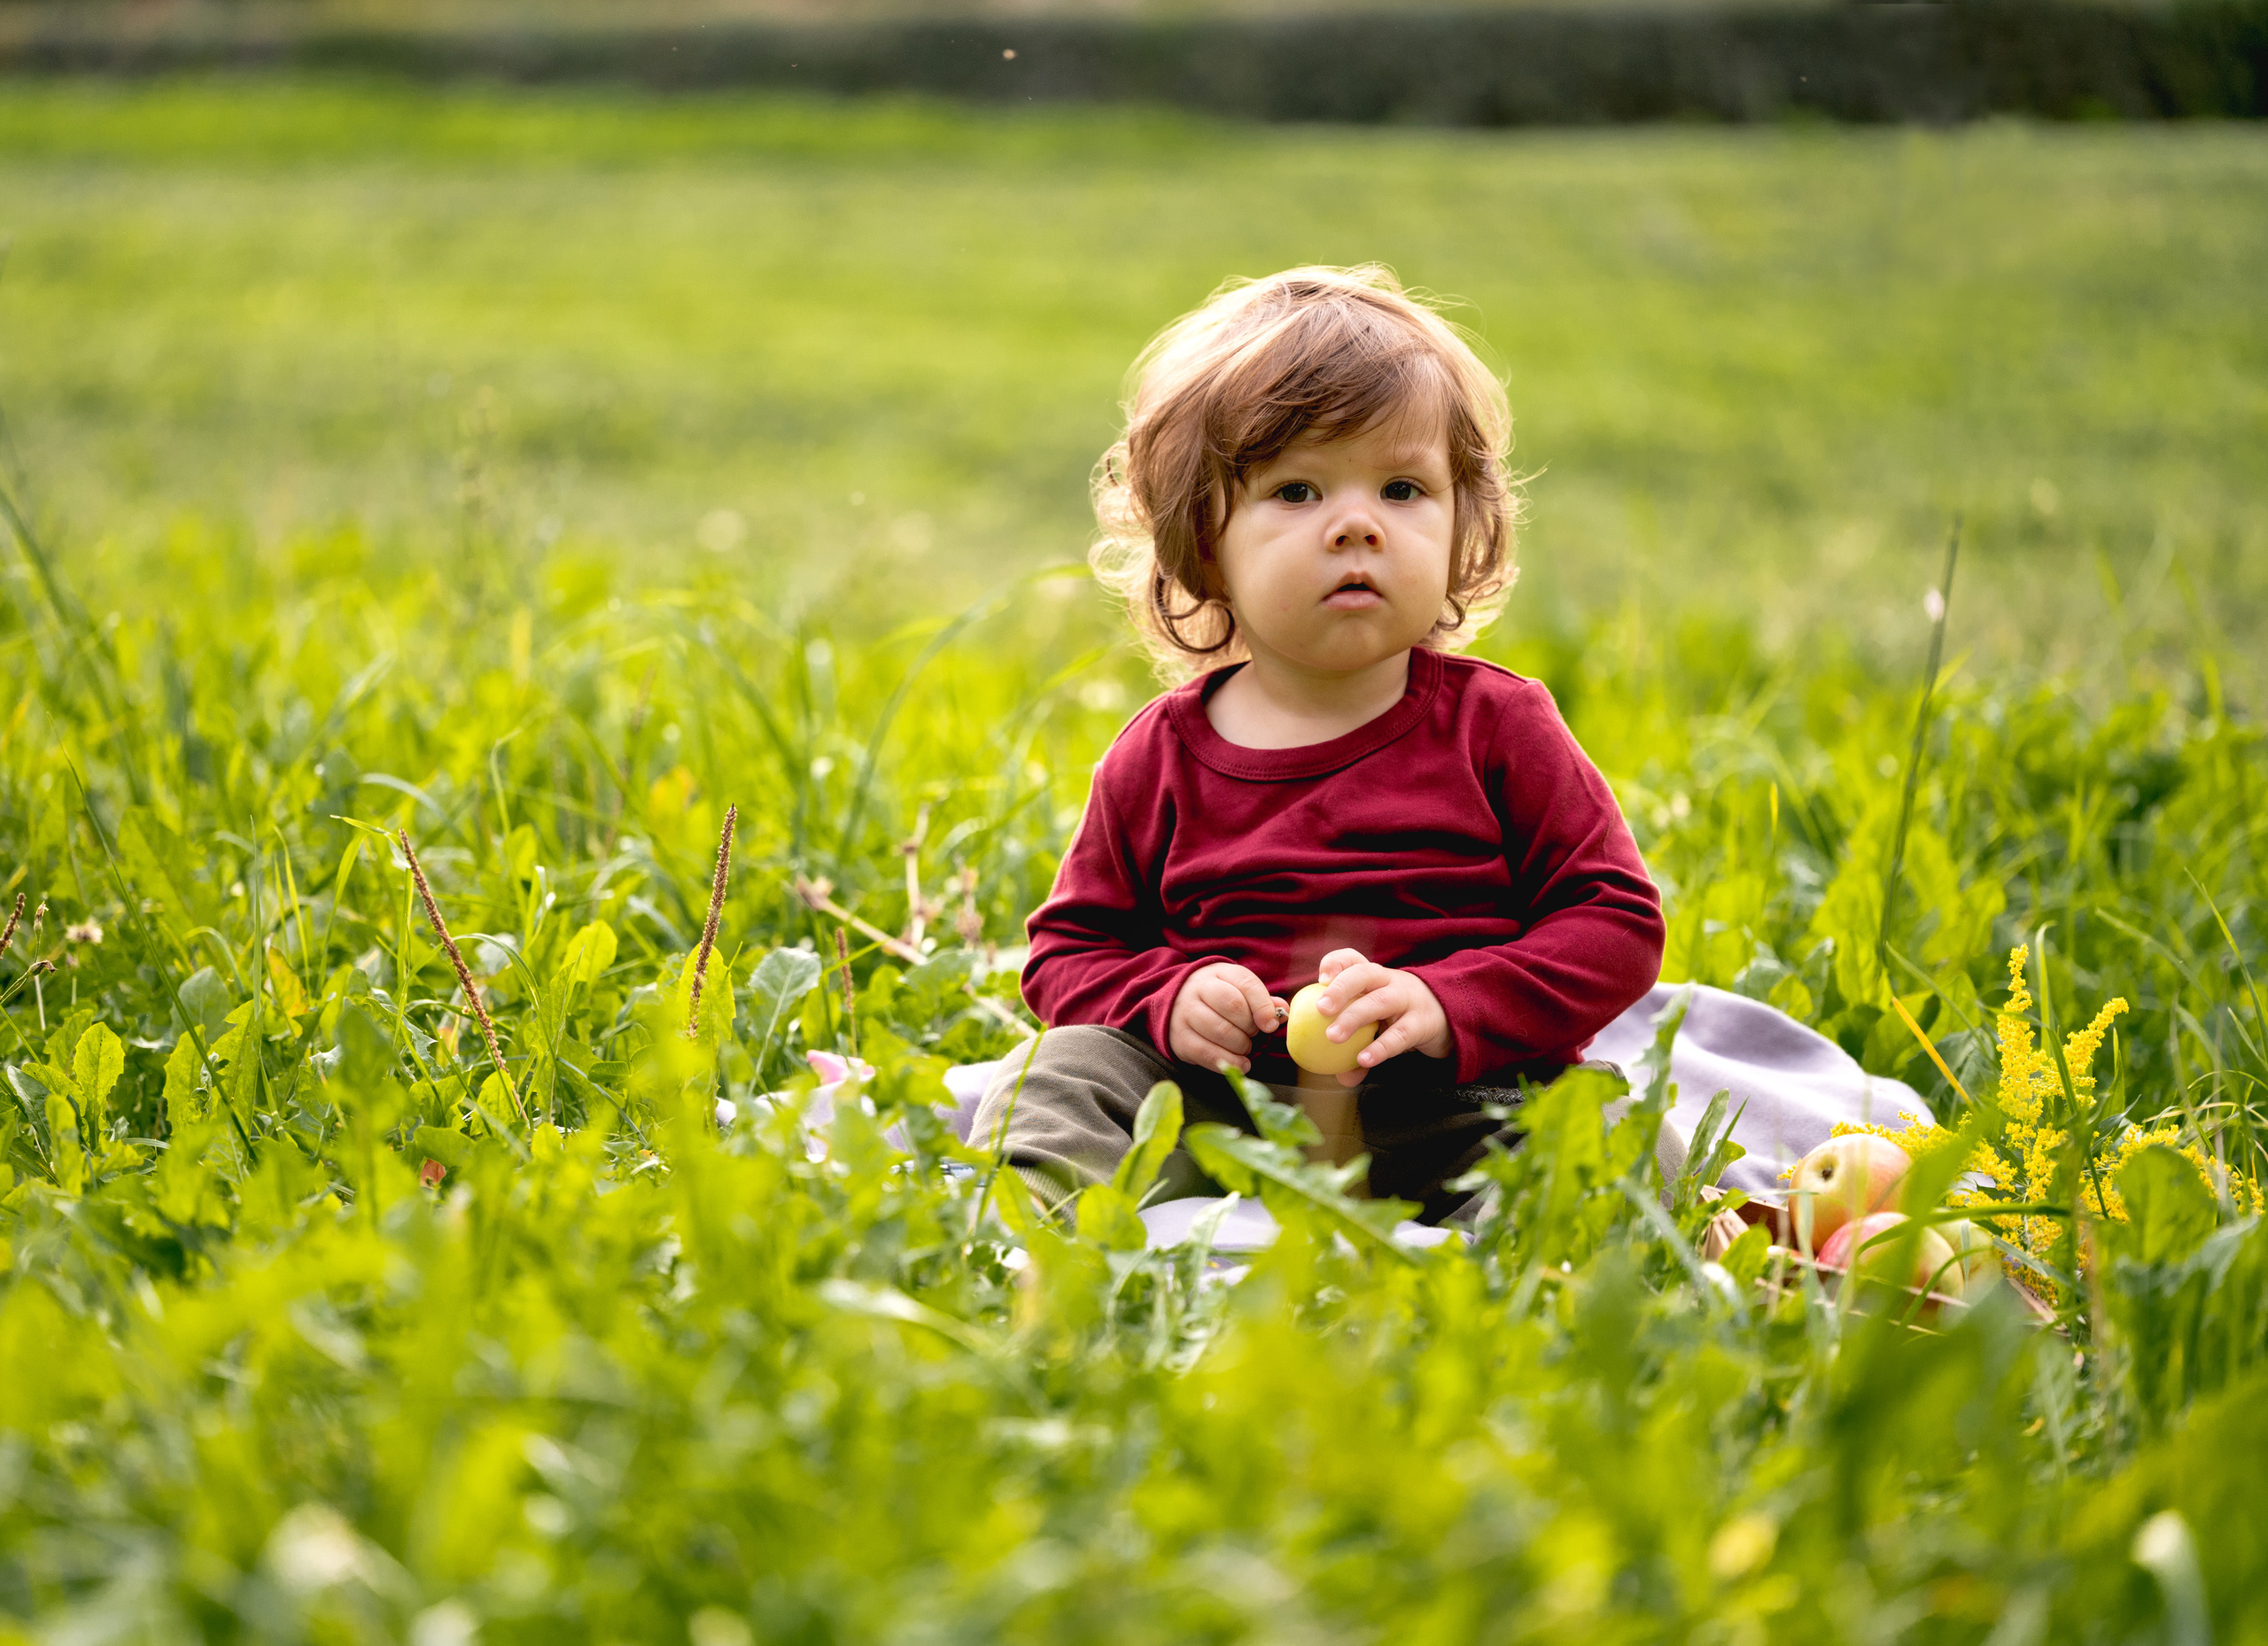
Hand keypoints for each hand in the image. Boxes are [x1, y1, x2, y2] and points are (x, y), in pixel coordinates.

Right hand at [1168, 962, 1286, 1075]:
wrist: (1175, 1003)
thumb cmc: (1216, 998)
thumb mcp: (1238, 990)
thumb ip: (1262, 1001)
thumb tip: (1283, 1013)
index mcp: (1219, 973)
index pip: (1246, 984)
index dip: (1263, 1006)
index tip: (1272, 1025)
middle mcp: (1199, 989)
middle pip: (1233, 1006)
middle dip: (1251, 1026)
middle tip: (1255, 1034)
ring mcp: (1186, 1013)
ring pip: (1220, 1031)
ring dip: (1241, 1045)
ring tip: (1245, 1047)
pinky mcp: (1180, 1038)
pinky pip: (1206, 1053)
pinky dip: (1229, 1061)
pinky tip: (1242, 1064)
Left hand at [1314, 948, 1453, 1086]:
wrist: (1450, 1018)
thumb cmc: (1402, 1017)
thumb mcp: (1380, 1021)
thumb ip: (1360, 1046)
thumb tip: (1341, 1076)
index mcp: (1374, 976)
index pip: (1353, 960)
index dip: (1335, 963)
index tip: (1320, 978)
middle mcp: (1390, 982)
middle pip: (1363, 973)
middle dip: (1340, 988)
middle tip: (1321, 1009)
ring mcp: (1408, 999)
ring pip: (1379, 1002)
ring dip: (1354, 1018)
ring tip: (1333, 1037)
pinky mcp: (1422, 1022)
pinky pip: (1399, 1034)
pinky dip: (1380, 1047)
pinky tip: (1364, 1059)